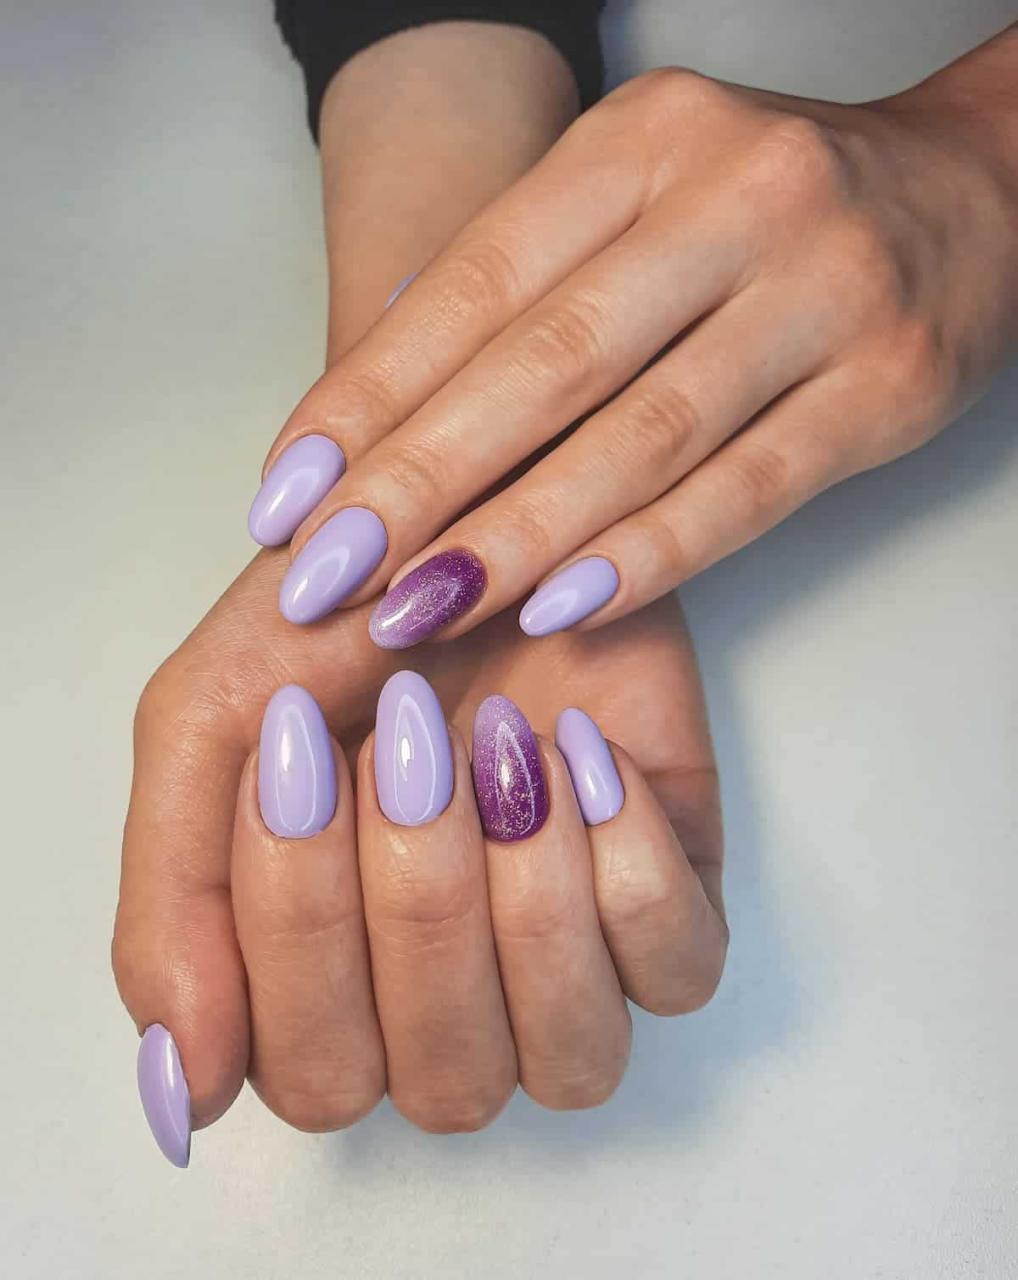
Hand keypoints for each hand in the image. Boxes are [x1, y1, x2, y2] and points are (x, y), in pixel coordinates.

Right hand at [113, 548, 723, 1157]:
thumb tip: (182, 1094)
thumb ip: (173, 905)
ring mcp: (574, 969)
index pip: (312, 1074)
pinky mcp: (674, 911)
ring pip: (570, 1059)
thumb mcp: (213, 727)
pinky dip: (627, 862)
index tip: (296, 753)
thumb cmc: (347, 620)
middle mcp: (454, 1008)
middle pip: (443, 1081)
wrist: (480, 515)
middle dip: (417, 899)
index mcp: (331, 988)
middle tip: (404, 735)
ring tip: (500, 745)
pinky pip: (679, 973)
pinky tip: (584, 756)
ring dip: (524, 897)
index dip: (303, 928)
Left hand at [256, 29, 1017, 644]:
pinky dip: (649, 555)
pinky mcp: (886, 382)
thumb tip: (381, 422)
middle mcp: (731, 198)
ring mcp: (821, 288)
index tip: (287, 499)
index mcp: (640, 142)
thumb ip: (532, 293)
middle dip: (416, 483)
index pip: (473, 287)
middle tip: (324, 577)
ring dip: (517, 537)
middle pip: (543, 364)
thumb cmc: (767, 211)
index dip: (370, 401)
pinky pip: (748, 488)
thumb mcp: (641, 203)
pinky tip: (562, 606)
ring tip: (419, 609)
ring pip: (641, 435)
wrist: (970, 189)